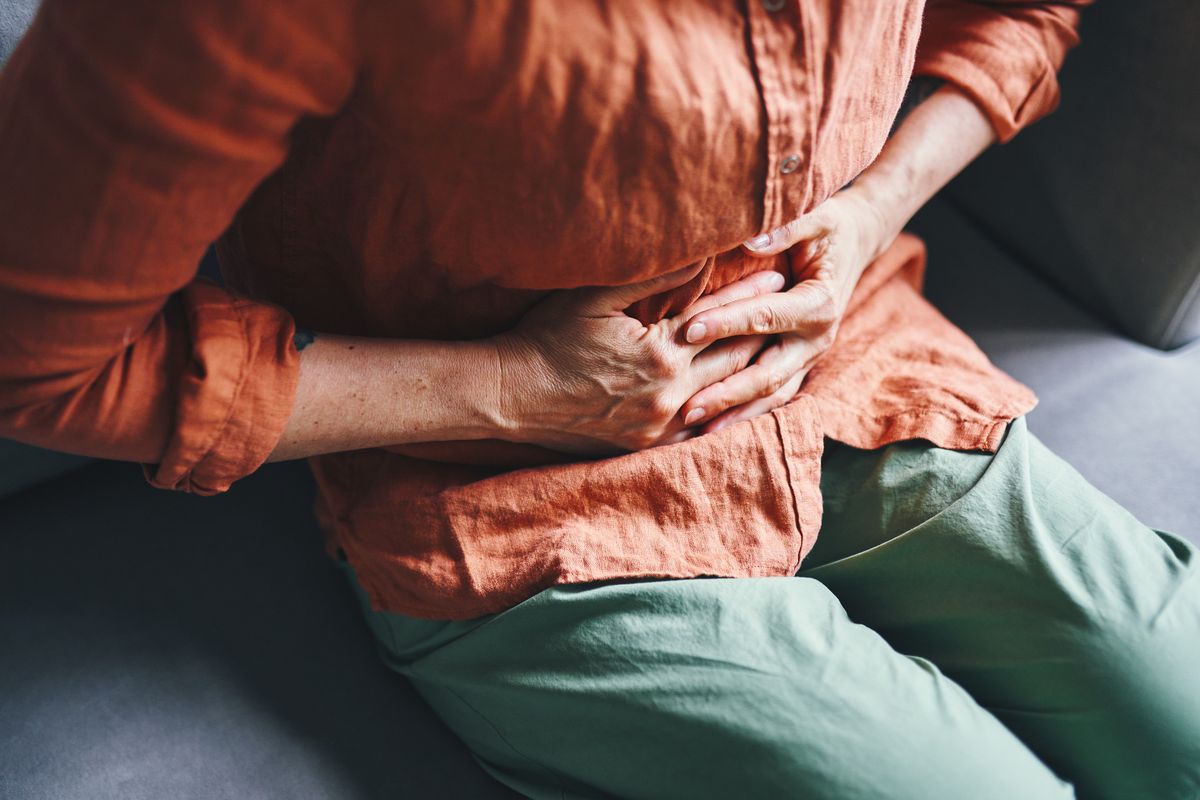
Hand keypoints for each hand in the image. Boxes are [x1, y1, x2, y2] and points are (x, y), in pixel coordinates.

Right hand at [494, 265, 785, 455]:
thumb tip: (698, 254)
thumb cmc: (549, 338)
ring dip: (751, 374)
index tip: (777, 276)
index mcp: (660, 354)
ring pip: (723, 397)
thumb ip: (651, 277)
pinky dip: (724, 413)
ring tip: (777, 352)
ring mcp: (659, 426)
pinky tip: (740, 400)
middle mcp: (668, 394)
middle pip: (732, 359)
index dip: (750, 294)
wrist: (516, 396)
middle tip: (791, 308)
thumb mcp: (595, 297)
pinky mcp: (647, 446)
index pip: (719, 318)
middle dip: (763, 331)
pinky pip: (700, 431)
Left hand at [677, 188, 891, 432]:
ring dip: (734, 414)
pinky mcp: (800, 365)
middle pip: (768, 372)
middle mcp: (817, 339)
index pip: (765, 316)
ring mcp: (810, 357)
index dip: (726, 322)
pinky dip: (745, 415)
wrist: (857, 242)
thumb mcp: (816, 217)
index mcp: (819, 303)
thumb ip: (785, 228)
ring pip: (771, 395)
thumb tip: (751, 238)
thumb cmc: (829, 228)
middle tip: (687, 405)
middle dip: (727, 391)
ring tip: (694, 429)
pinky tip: (713, 430)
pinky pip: (773, 397)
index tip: (688, 330)